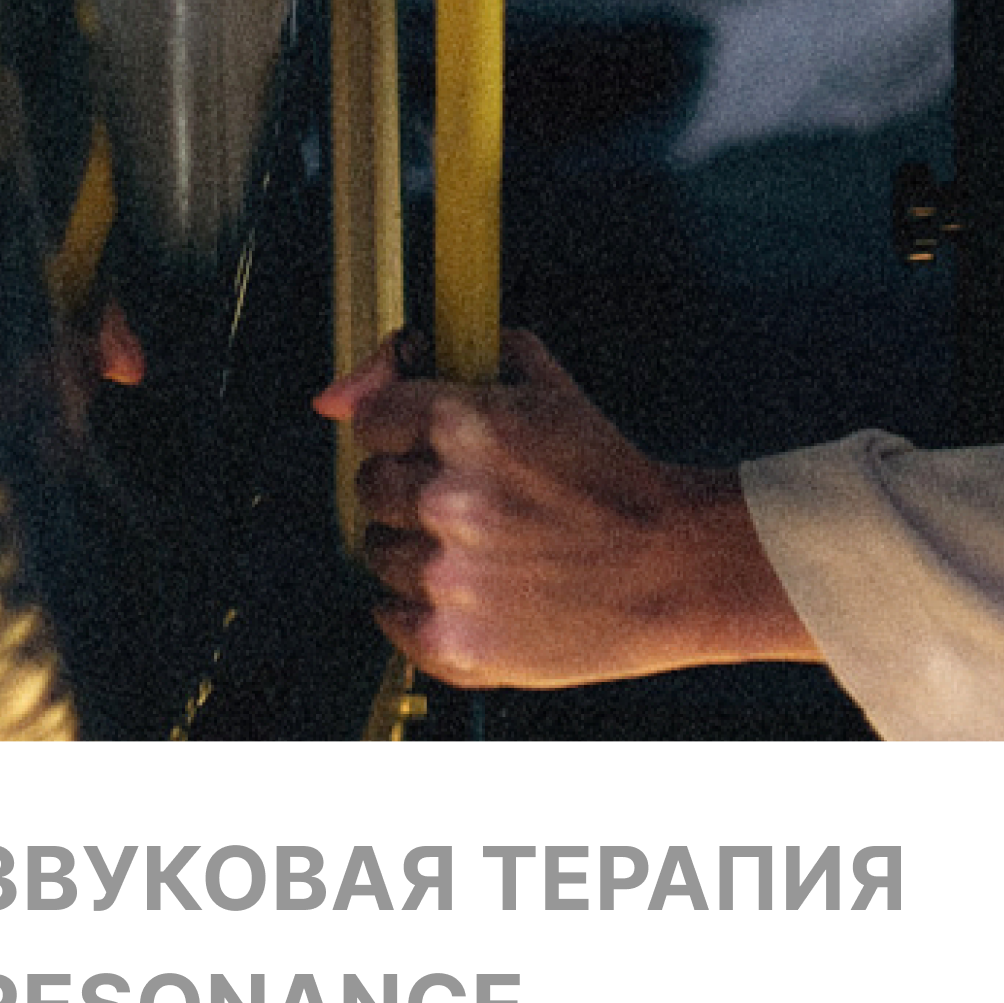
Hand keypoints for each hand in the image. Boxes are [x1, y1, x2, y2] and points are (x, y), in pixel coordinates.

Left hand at [314, 329, 817, 689]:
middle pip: (371, 484)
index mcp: (467, 426)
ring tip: (479, 546)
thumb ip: (445, 359)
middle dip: (410, 484)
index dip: (400, 427)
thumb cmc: (606, 474)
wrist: (668, 565)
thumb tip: (335, 394)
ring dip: (417, 545)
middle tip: (465, 496)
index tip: (422, 440)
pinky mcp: (451, 643)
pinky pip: (389, 615)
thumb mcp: (545, 390)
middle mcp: (445, 499)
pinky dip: (419, 605)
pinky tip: (468, 590)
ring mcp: (445, 578)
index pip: (371, 418)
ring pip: (378, 550)